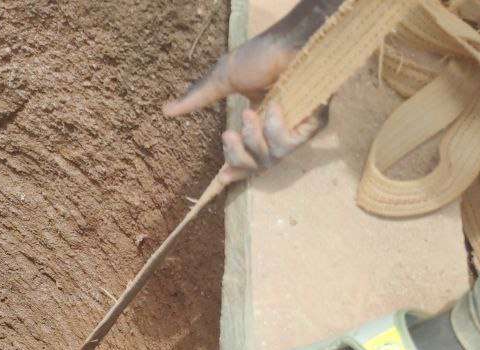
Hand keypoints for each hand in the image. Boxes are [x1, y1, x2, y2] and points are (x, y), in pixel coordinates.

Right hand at [164, 0, 340, 174]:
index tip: (222, 177)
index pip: (247, 155)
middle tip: (228, 136)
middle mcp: (278, 129)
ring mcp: (296, 128)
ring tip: (250, 114)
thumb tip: (166, 111)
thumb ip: (198, 98)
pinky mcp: (313, 125)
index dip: (235, 169)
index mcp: (258, 121)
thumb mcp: (223, 79)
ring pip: (271, 158)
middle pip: (256, 165)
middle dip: (238, 156)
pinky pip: (289, 144)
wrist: (289, 42)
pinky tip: (274, 108)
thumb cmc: (261, 55)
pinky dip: (275, 130)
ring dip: (254, 139)